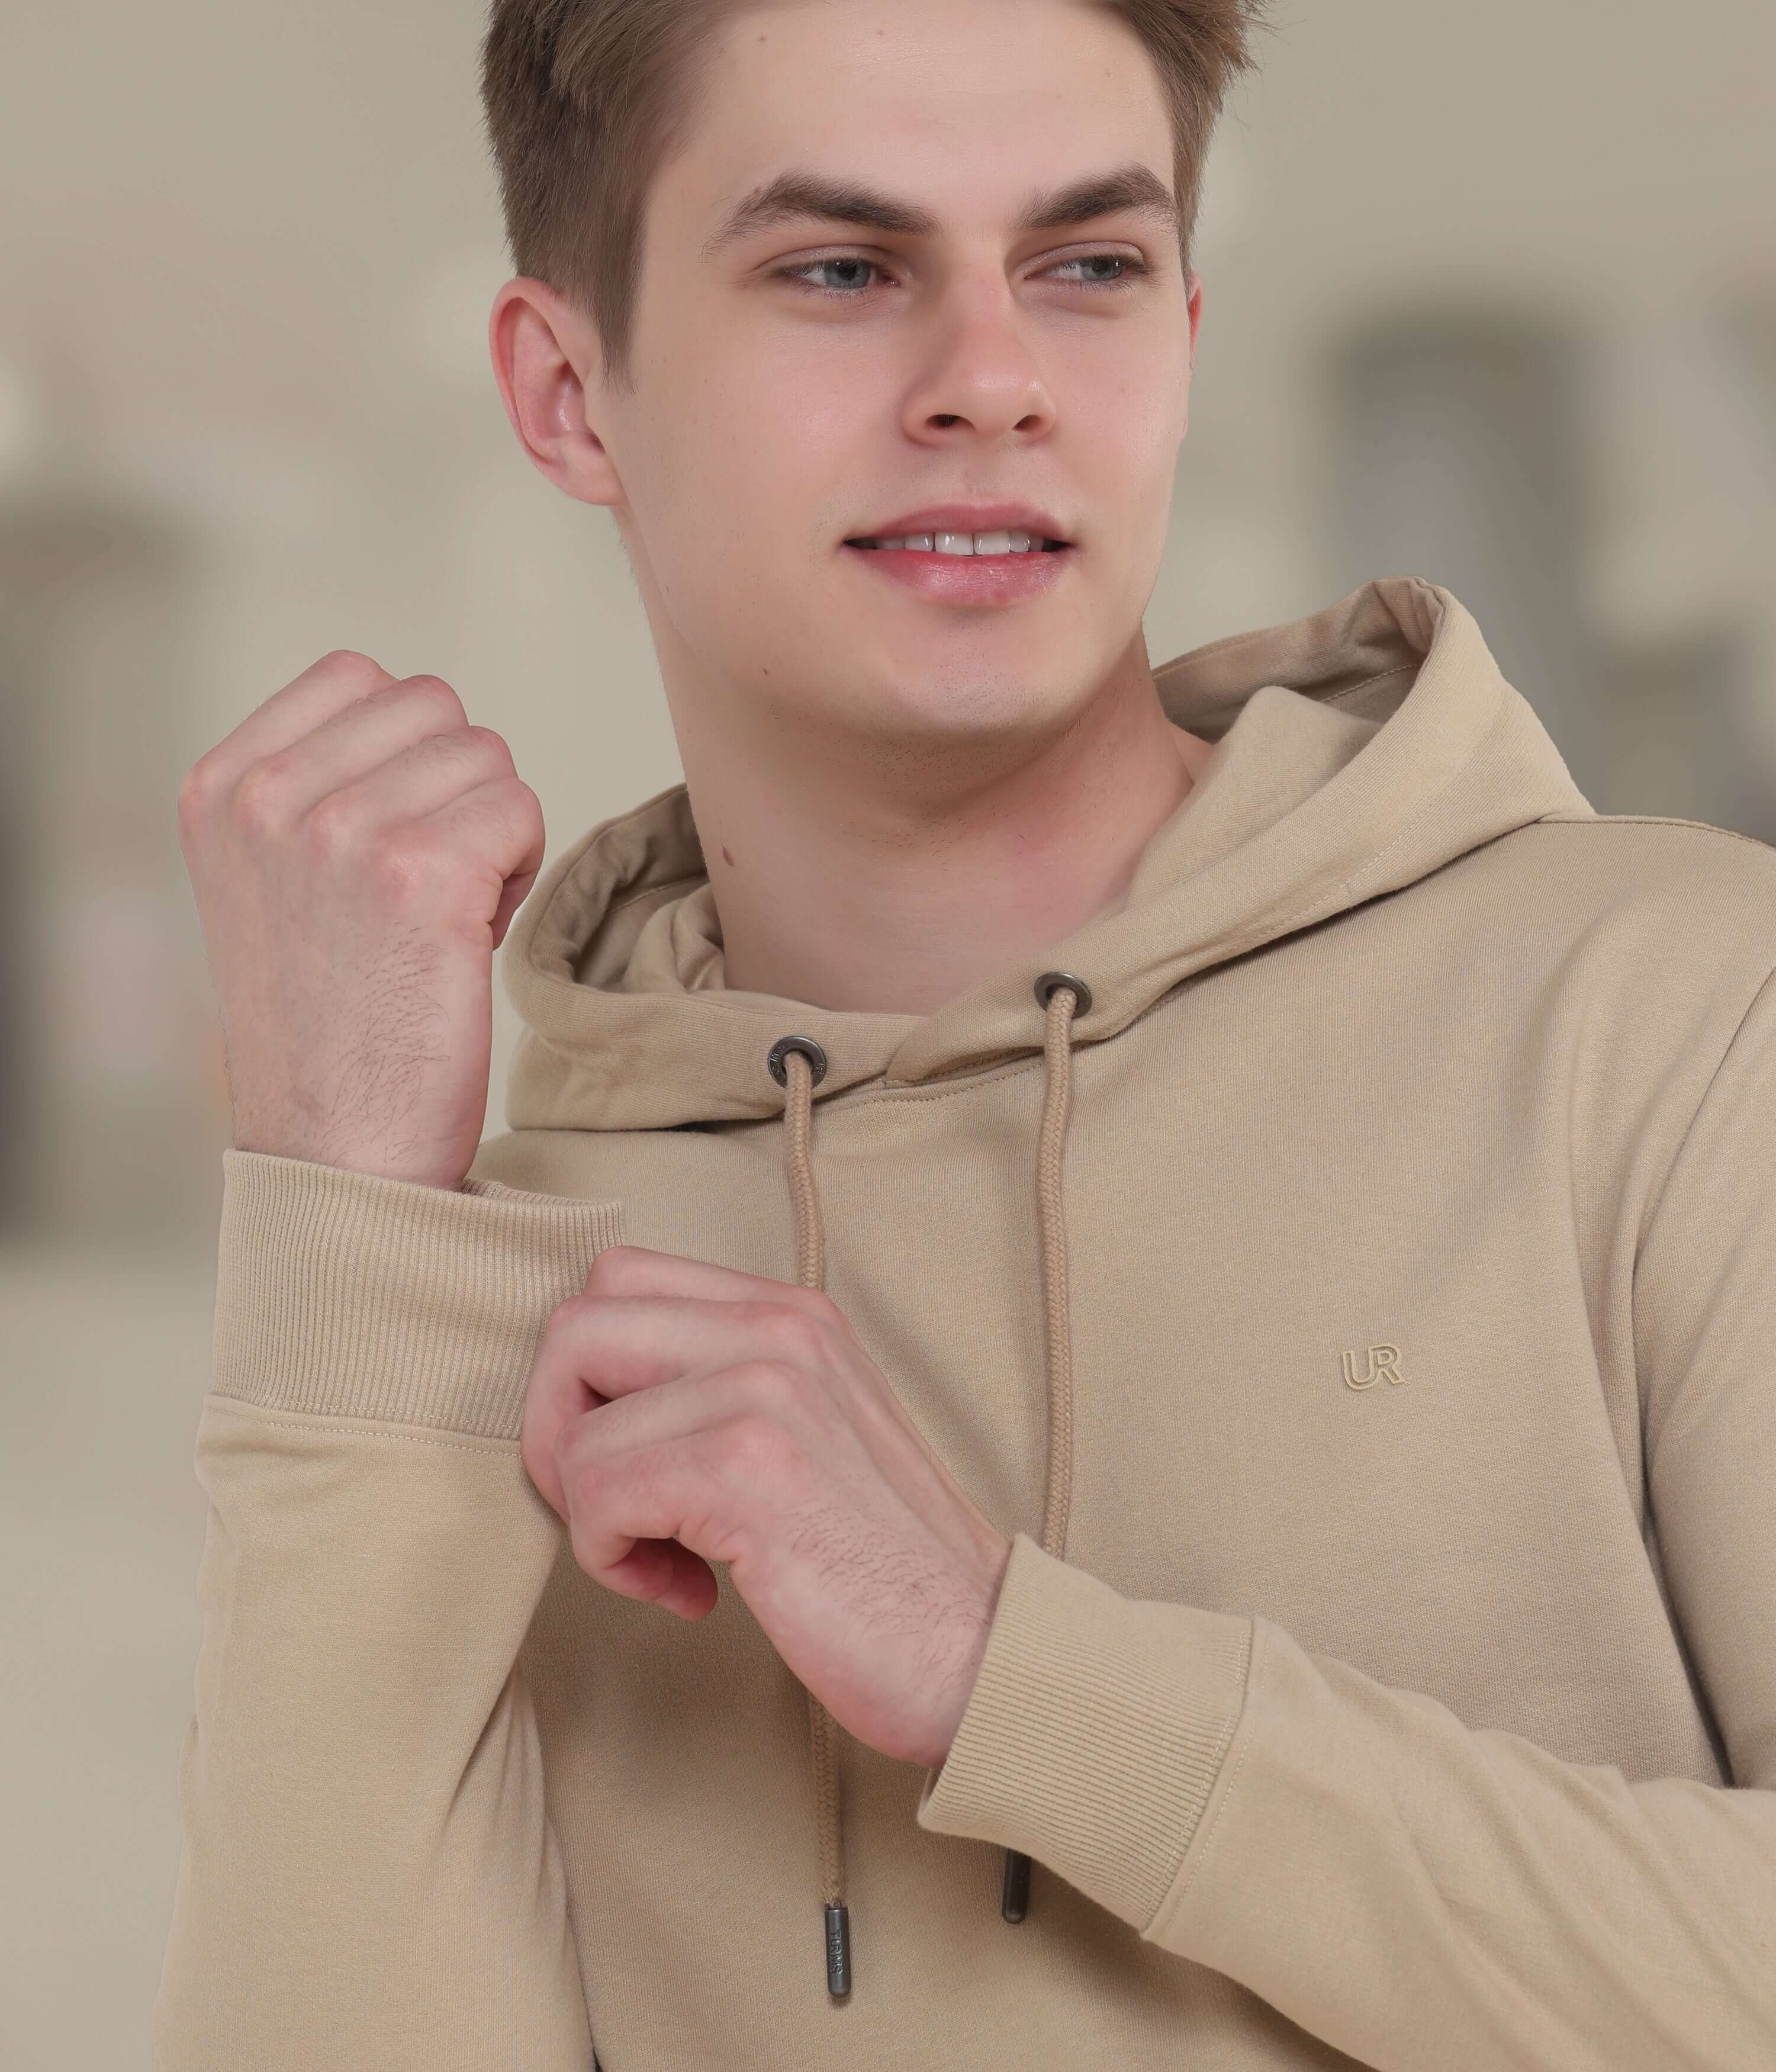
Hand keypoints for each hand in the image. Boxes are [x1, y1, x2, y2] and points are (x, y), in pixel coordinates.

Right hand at [176, 651, 544, 1190]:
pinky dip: (518, 871)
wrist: (336, 1150)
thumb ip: (311, 786)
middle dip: (452, 789)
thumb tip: (416, 718)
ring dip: (488, 833)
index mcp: (219, 787)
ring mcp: (342, 831)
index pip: (357, 675)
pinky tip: (468, 939)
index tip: (382, 844)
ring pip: (486, 756)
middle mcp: (268, 797)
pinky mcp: (421, 874)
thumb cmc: (327, 1025)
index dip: (402, 752)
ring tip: (439, 920)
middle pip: (433, 707)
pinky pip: (519, 810)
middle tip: (421, 890)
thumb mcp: (269, 880)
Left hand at [521, 1245, 1013, 1771]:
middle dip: (559, 1434)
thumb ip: (718, 1387)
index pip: (617, 1280)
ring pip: (575, 1426)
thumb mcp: (808, 1432)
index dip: (587, 1378)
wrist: (978, 1650)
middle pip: (574, 1328)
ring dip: (592, 1516)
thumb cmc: (882, 1566)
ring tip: (668, 1564)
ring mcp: (766, 1388)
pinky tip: (690, 1594)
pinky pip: (597, 1492)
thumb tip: (588, 1400)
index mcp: (791, 1313)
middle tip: (614, 1512)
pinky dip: (612, 1560)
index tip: (632, 1460)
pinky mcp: (747, 1467)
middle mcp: (779, 1327)